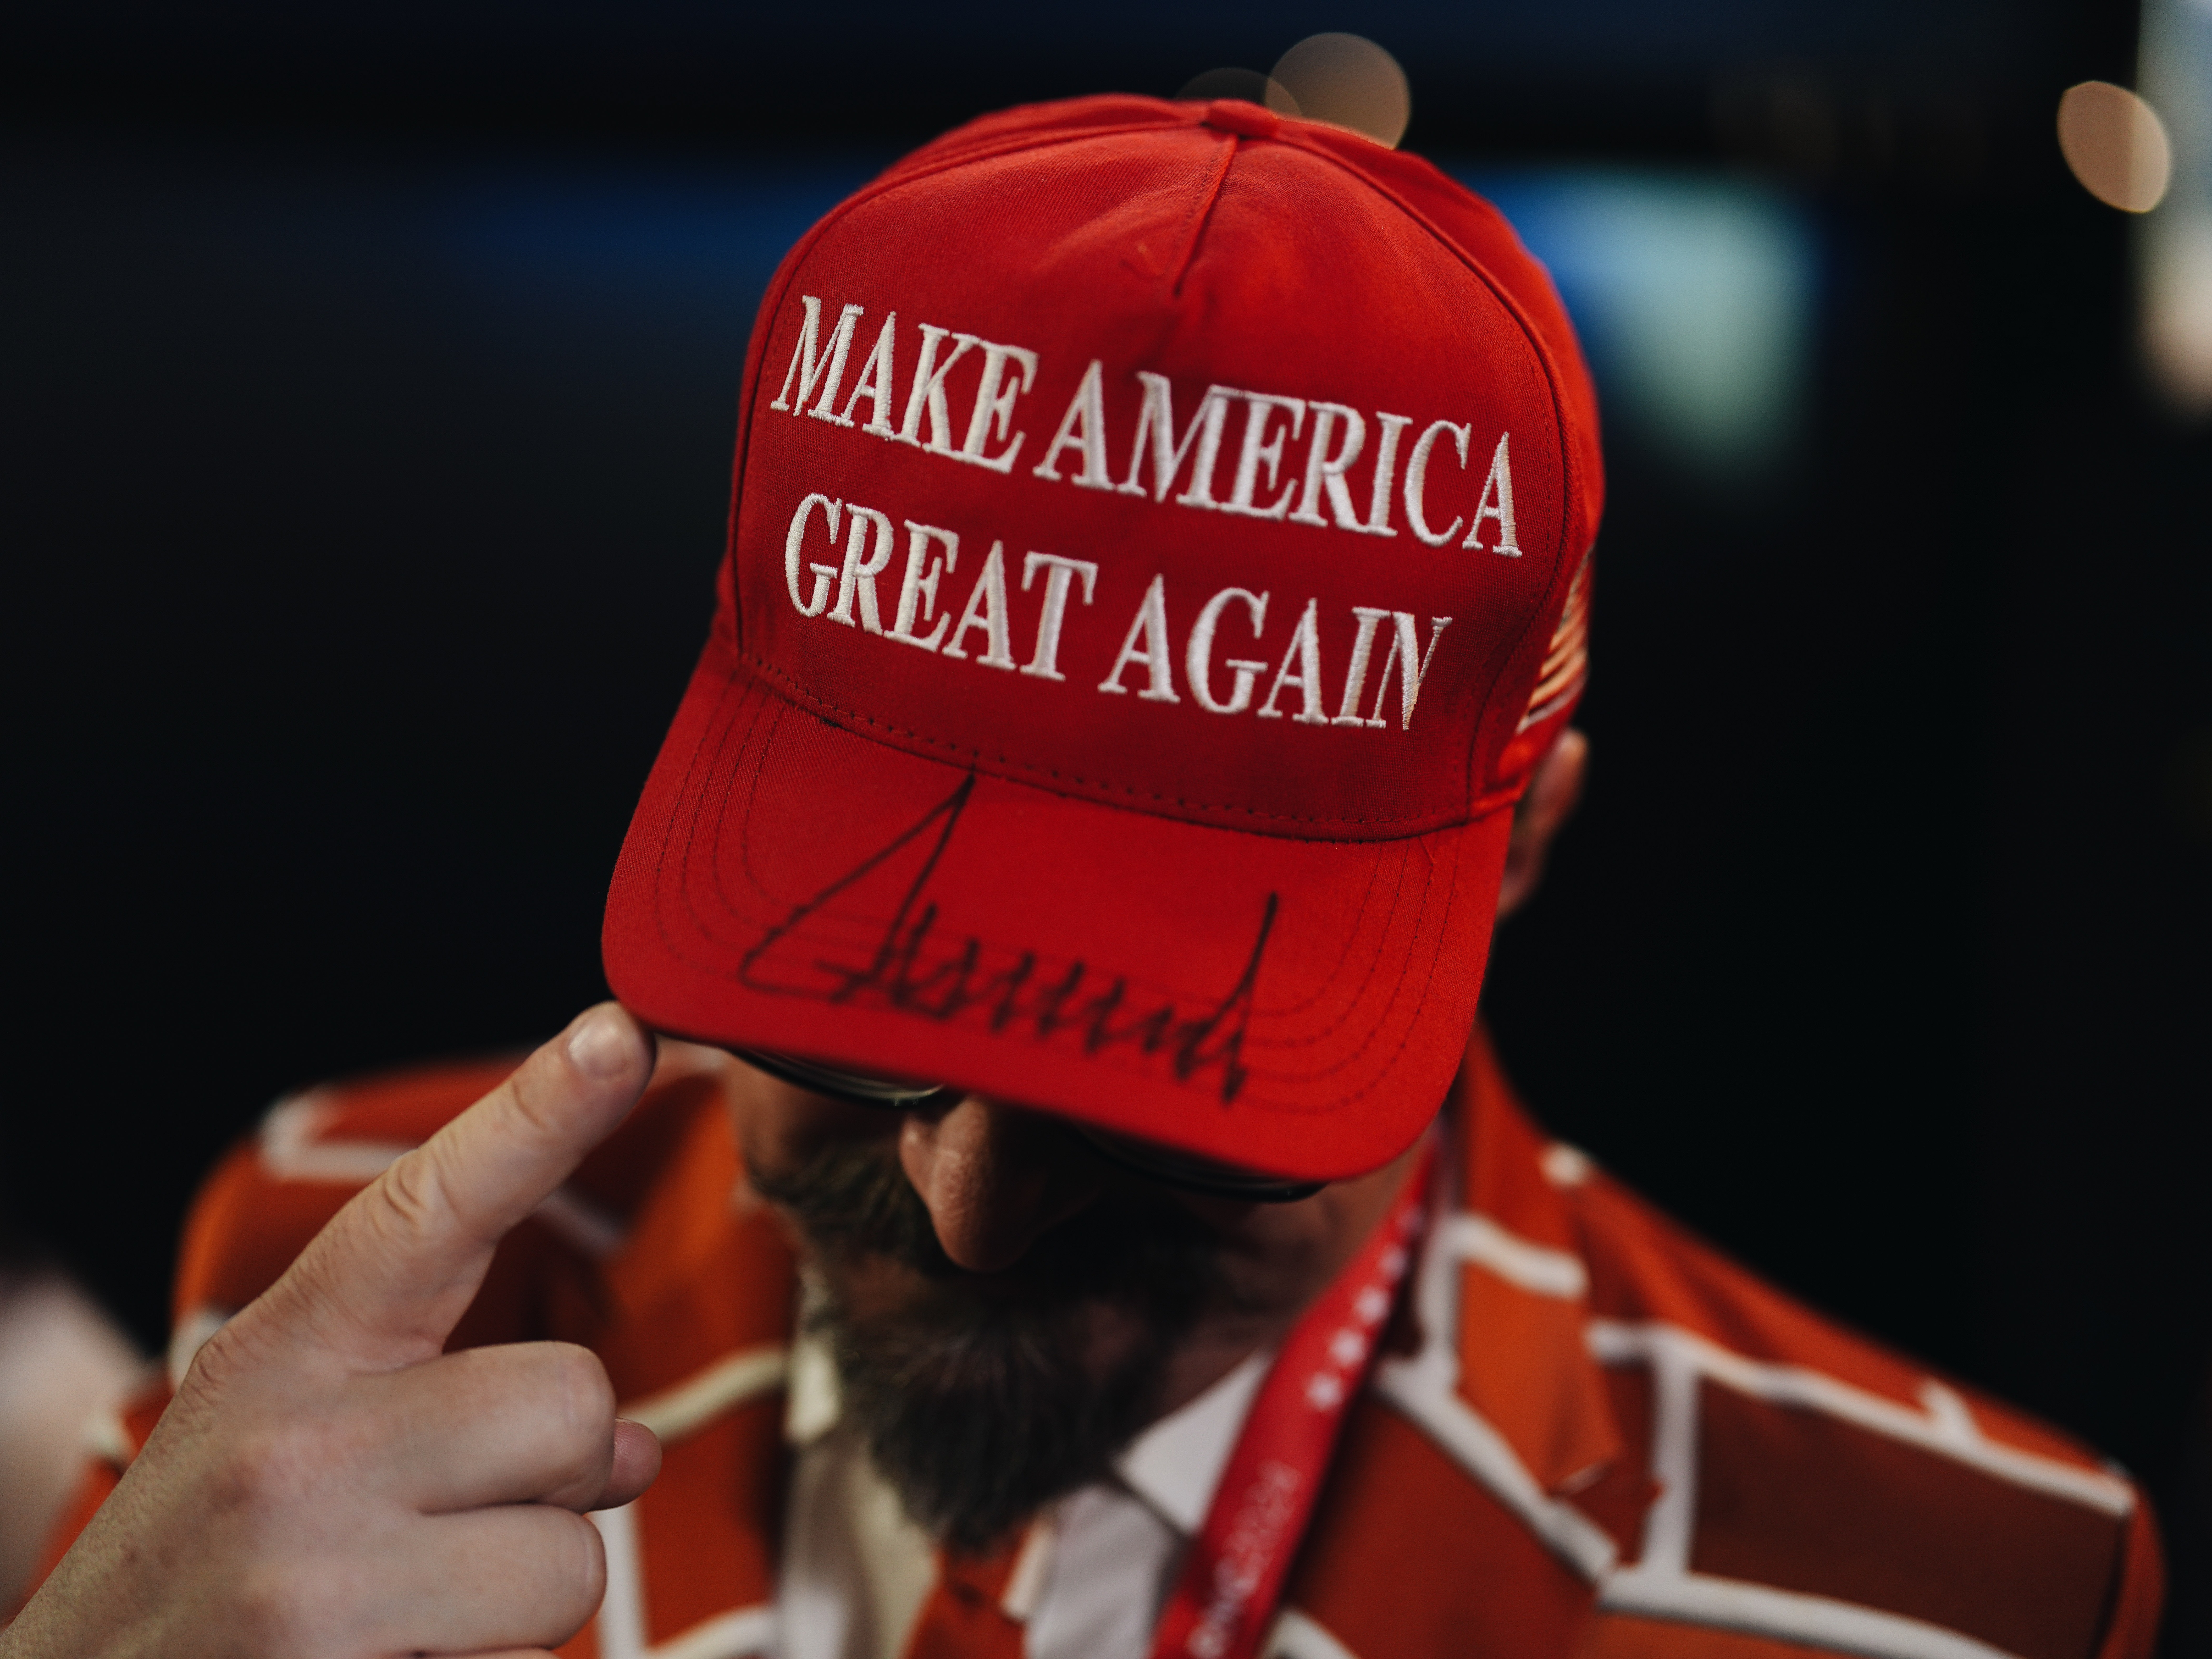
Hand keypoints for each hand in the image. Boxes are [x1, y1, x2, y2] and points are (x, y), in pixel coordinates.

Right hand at [2, 1004, 664, 1658]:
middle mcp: (295, 1452)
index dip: (538, 1113)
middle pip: (575, 1405)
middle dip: (559, 1479)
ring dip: (525, 1598)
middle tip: (452, 1531)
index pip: (433, 1206)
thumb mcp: (295, 1455)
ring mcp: (314, 1577)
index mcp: (283, 1361)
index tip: (618, 1033)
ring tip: (416, 1612)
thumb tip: (634, 1446)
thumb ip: (458, 1418)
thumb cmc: (206, 1585)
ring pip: (577, 1556)